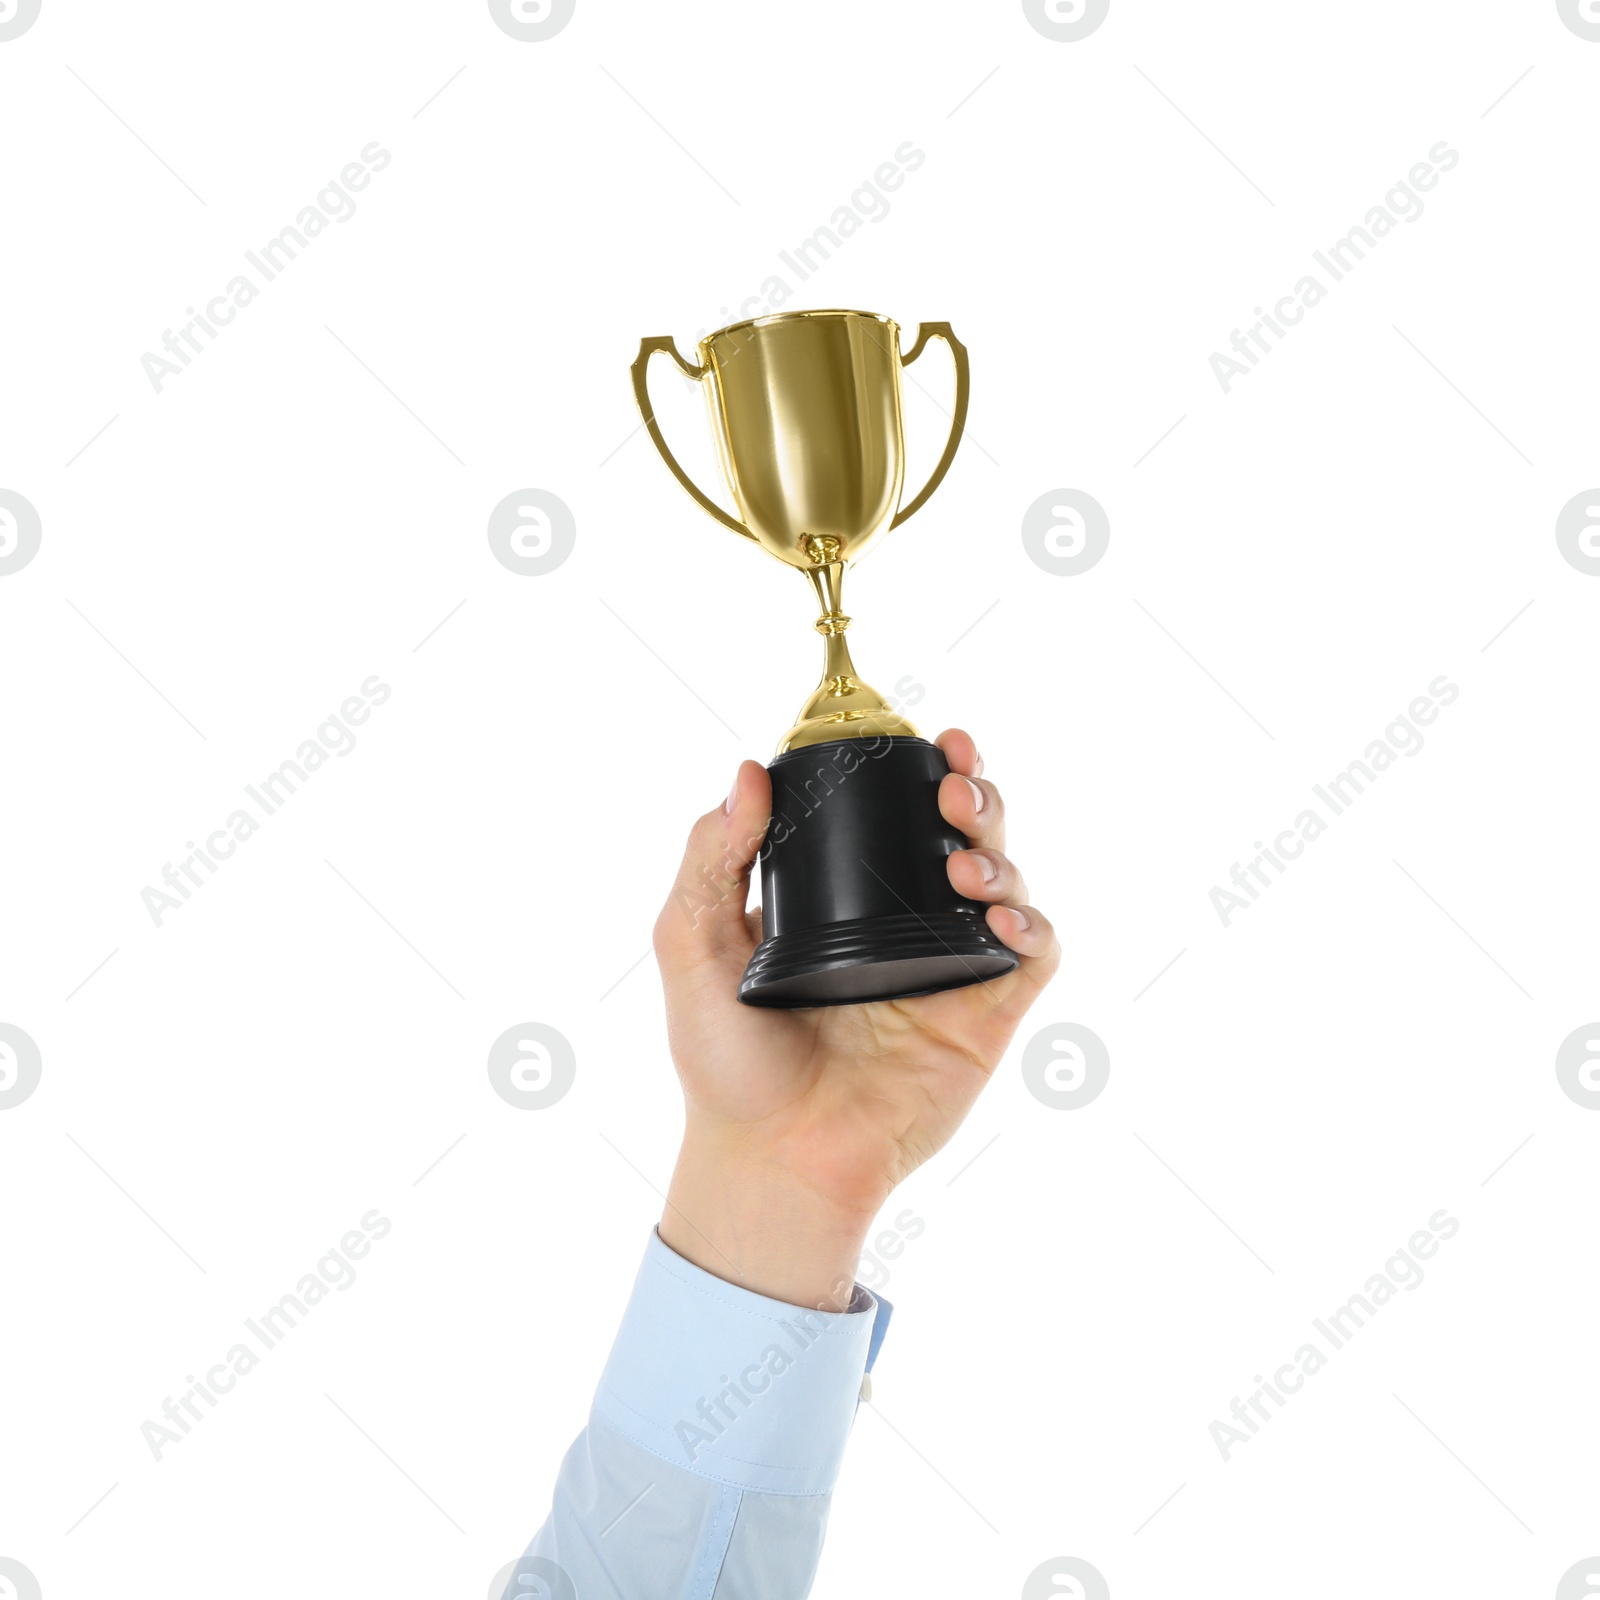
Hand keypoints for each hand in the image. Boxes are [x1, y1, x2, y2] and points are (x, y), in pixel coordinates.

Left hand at [652, 729, 1058, 1309]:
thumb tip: (747, 772)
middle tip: (955, 785)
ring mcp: (947, 969)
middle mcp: (902, 925)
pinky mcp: (985, 1017)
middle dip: (974, 795)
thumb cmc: (727, 1062)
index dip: (915, 771)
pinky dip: (1031, 927)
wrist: (772, 1157)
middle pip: (963, 836)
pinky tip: (999, 921)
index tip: (924, 738)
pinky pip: (1032, 957)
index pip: (891, 818)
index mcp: (842, 901)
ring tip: (965, 861)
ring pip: (1006, 884)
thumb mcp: (694, 944)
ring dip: (999, 856)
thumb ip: (713, 858)